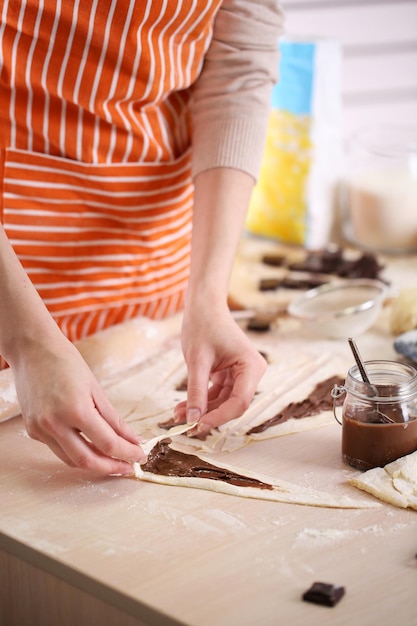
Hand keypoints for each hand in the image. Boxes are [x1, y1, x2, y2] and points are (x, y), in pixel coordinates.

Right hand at [12, 336, 145, 474]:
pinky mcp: (32, 430)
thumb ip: (114, 419)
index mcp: (76, 410)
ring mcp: (40, 429)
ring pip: (71, 460)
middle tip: (128, 467)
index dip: (127, 453)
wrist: (32, 349)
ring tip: (113, 460)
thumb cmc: (66, 362)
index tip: (140, 456)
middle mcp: (55, 424)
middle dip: (112, 468)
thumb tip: (132, 439)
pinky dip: (76, 451)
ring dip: (94, 463)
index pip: (107, 443)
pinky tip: (90, 446)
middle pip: (88, 461)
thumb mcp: (96, 389)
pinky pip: (58, 449)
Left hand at [175, 304, 266, 436]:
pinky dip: (201, 400)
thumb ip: (196, 392)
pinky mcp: (229, 375)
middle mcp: (251, 372)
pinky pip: (217, 394)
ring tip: (177, 415)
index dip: (219, 417)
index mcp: (251, 366)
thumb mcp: (197, 361)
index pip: (240, 402)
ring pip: (222, 402)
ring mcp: (241, 374)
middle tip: (185, 426)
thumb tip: (192, 420)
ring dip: (201, 410)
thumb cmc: (203, 325)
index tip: (197, 425)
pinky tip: (183, 407)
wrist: (203, 305)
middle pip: (232, 405)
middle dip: (208, 415)